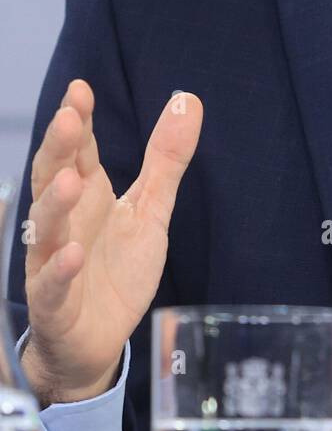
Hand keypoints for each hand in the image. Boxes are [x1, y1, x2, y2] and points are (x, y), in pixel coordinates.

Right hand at [20, 79, 201, 405]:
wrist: (98, 341)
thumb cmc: (117, 269)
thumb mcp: (150, 209)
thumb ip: (165, 159)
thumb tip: (187, 99)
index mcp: (87, 196)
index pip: (77, 151)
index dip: (77, 120)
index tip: (80, 89)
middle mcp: (65, 224)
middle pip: (54, 180)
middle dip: (58, 149)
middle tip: (68, 117)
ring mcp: (54, 264)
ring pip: (46, 230)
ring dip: (55, 204)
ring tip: (72, 180)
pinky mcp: (57, 306)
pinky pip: (52, 287)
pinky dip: (59, 270)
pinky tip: (71, 253)